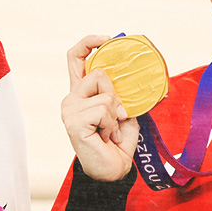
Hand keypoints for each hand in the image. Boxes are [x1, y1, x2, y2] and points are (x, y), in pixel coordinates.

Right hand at [62, 35, 139, 181]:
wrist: (113, 171)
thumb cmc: (117, 143)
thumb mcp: (124, 111)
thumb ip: (123, 93)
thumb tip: (141, 74)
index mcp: (82, 92)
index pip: (76, 57)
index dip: (90, 42)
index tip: (108, 39)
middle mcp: (72, 98)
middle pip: (98, 72)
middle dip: (116, 93)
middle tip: (118, 116)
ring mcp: (70, 109)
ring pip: (105, 92)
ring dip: (116, 114)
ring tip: (110, 131)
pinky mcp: (73, 121)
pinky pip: (103, 109)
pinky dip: (112, 124)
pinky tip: (106, 137)